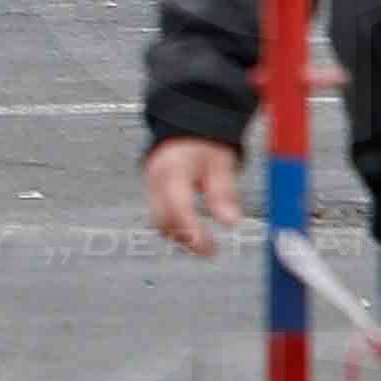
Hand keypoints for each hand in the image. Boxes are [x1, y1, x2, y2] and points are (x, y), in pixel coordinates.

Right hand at [142, 135, 252, 256]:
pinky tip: (194, 231)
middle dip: (186, 239)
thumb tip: (230, 222)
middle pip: (162, 219)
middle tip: (211, 250)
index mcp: (173, 169)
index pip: (178, 207)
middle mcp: (156, 179)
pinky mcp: (152, 193)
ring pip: (159, 221)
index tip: (210, 249)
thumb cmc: (204, 145)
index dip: (193, 232)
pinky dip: (176, 227)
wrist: (185, 130)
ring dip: (180, 236)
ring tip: (205, 244)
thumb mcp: (221, 164)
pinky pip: (160, 216)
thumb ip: (224, 192)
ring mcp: (150, 186)